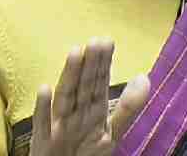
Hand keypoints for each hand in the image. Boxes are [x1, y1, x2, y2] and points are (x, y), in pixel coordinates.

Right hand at [30, 38, 150, 155]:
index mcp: (91, 111)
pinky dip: (42, 109)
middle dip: (89, 64)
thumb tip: (144, 77)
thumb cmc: (85, 154)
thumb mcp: (111, 133)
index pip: (98, 84)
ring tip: (75, 53)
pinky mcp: (43, 143)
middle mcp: (74, 114)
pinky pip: (42, 125)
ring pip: (64, 98)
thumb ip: (127, 107)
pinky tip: (44, 89)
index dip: (103, 64)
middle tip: (96, 41)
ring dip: (69, 76)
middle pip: (82, 86)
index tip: (107, 42)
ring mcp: (58, 127)